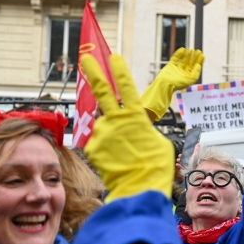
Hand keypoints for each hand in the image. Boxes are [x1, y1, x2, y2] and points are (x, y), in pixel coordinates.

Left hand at [82, 53, 173, 201]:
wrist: (140, 187)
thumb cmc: (155, 165)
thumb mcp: (158, 142)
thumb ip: (142, 130)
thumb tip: (133, 130)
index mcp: (135, 116)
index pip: (126, 86)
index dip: (119, 71)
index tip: (113, 57)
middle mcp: (115, 120)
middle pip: (102, 90)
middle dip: (93, 72)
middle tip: (85, 58)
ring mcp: (102, 133)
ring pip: (103, 127)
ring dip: (110, 134)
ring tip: (122, 152)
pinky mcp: (92, 148)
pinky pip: (97, 144)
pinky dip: (104, 150)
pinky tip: (115, 161)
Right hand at [141, 48, 204, 120]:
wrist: (165, 84)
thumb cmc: (178, 83)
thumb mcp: (191, 79)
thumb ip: (196, 72)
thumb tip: (198, 65)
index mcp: (188, 77)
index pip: (195, 68)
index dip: (199, 61)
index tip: (202, 55)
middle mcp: (183, 73)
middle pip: (190, 63)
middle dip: (194, 57)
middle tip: (198, 51)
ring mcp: (176, 69)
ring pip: (183, 60)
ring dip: (188, 55)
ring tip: (192, 49)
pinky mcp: (170, 66)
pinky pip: (175, 58)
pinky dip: (179, 54)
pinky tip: (183, 49)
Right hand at [176, 143, 199, 171]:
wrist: (195, 172)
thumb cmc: (195, 163)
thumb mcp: (195, 155)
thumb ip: (196, 150)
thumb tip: (198, 144)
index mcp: (193, 160)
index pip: (188, 157)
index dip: (183, 155)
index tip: (180, 154)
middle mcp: (191, 164)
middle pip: (185, 161)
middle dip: (181, 158)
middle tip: (179, 157)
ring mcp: (189, 168)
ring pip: (183, 164)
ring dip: (179, 162)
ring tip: (177, 160)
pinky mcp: (186, 172)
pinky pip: (182, 169)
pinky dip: (179, 167)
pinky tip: (177, 165)